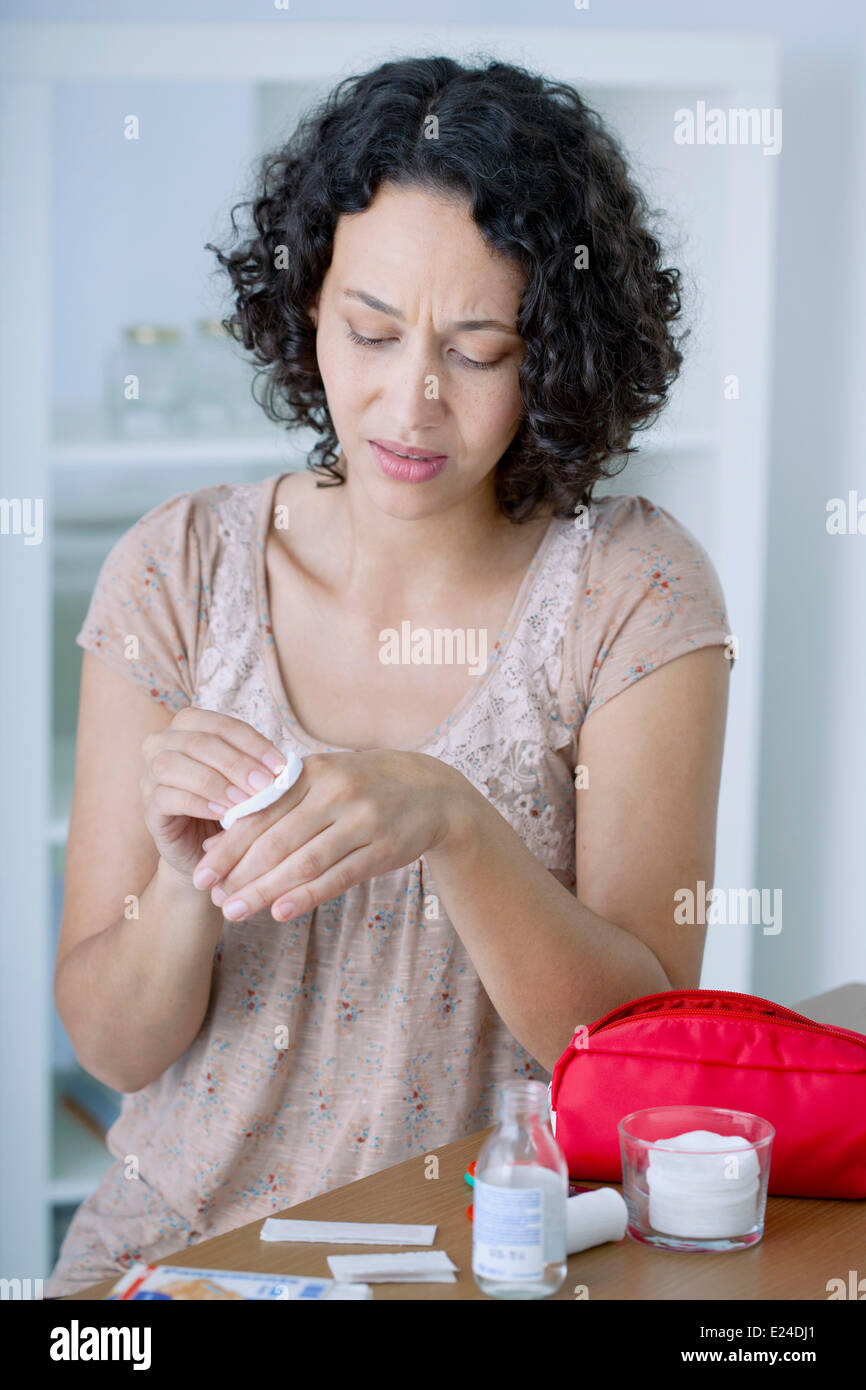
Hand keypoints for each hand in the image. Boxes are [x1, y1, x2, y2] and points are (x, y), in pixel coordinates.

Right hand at [140, 707, 287, 880]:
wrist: (212, 856)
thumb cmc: (234, 808)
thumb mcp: (249, 783)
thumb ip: (259, 768)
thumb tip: (283, 765)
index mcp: (189, 727)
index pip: (220, 724)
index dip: (252, 742)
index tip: (281, 765)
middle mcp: (161, 745)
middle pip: (197, 741)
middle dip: (236, 763)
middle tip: (266, 785)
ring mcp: (149, 776)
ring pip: (173, 765)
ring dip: (215, 782)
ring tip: (245, 801)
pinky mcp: (149, 809)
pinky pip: (166, 797)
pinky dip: (198, 803)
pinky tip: (223, 813)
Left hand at [190, 750, 459, 920]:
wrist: (434, 793)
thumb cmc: (365, 785)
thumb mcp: (324, 778)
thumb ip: (280, 800)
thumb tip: (221, 835)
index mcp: (314, 771)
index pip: (261, 811)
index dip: (228, 844)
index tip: (201, 869)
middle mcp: (337, 793)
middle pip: (277, 840)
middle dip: (239, 872)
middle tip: (212, 897)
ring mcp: (363, 821)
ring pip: (303, 862)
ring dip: (264, 890)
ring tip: (233, 911)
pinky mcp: (383, 849)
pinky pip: (337, 877)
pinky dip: (305, 896)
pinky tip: (279, 912)